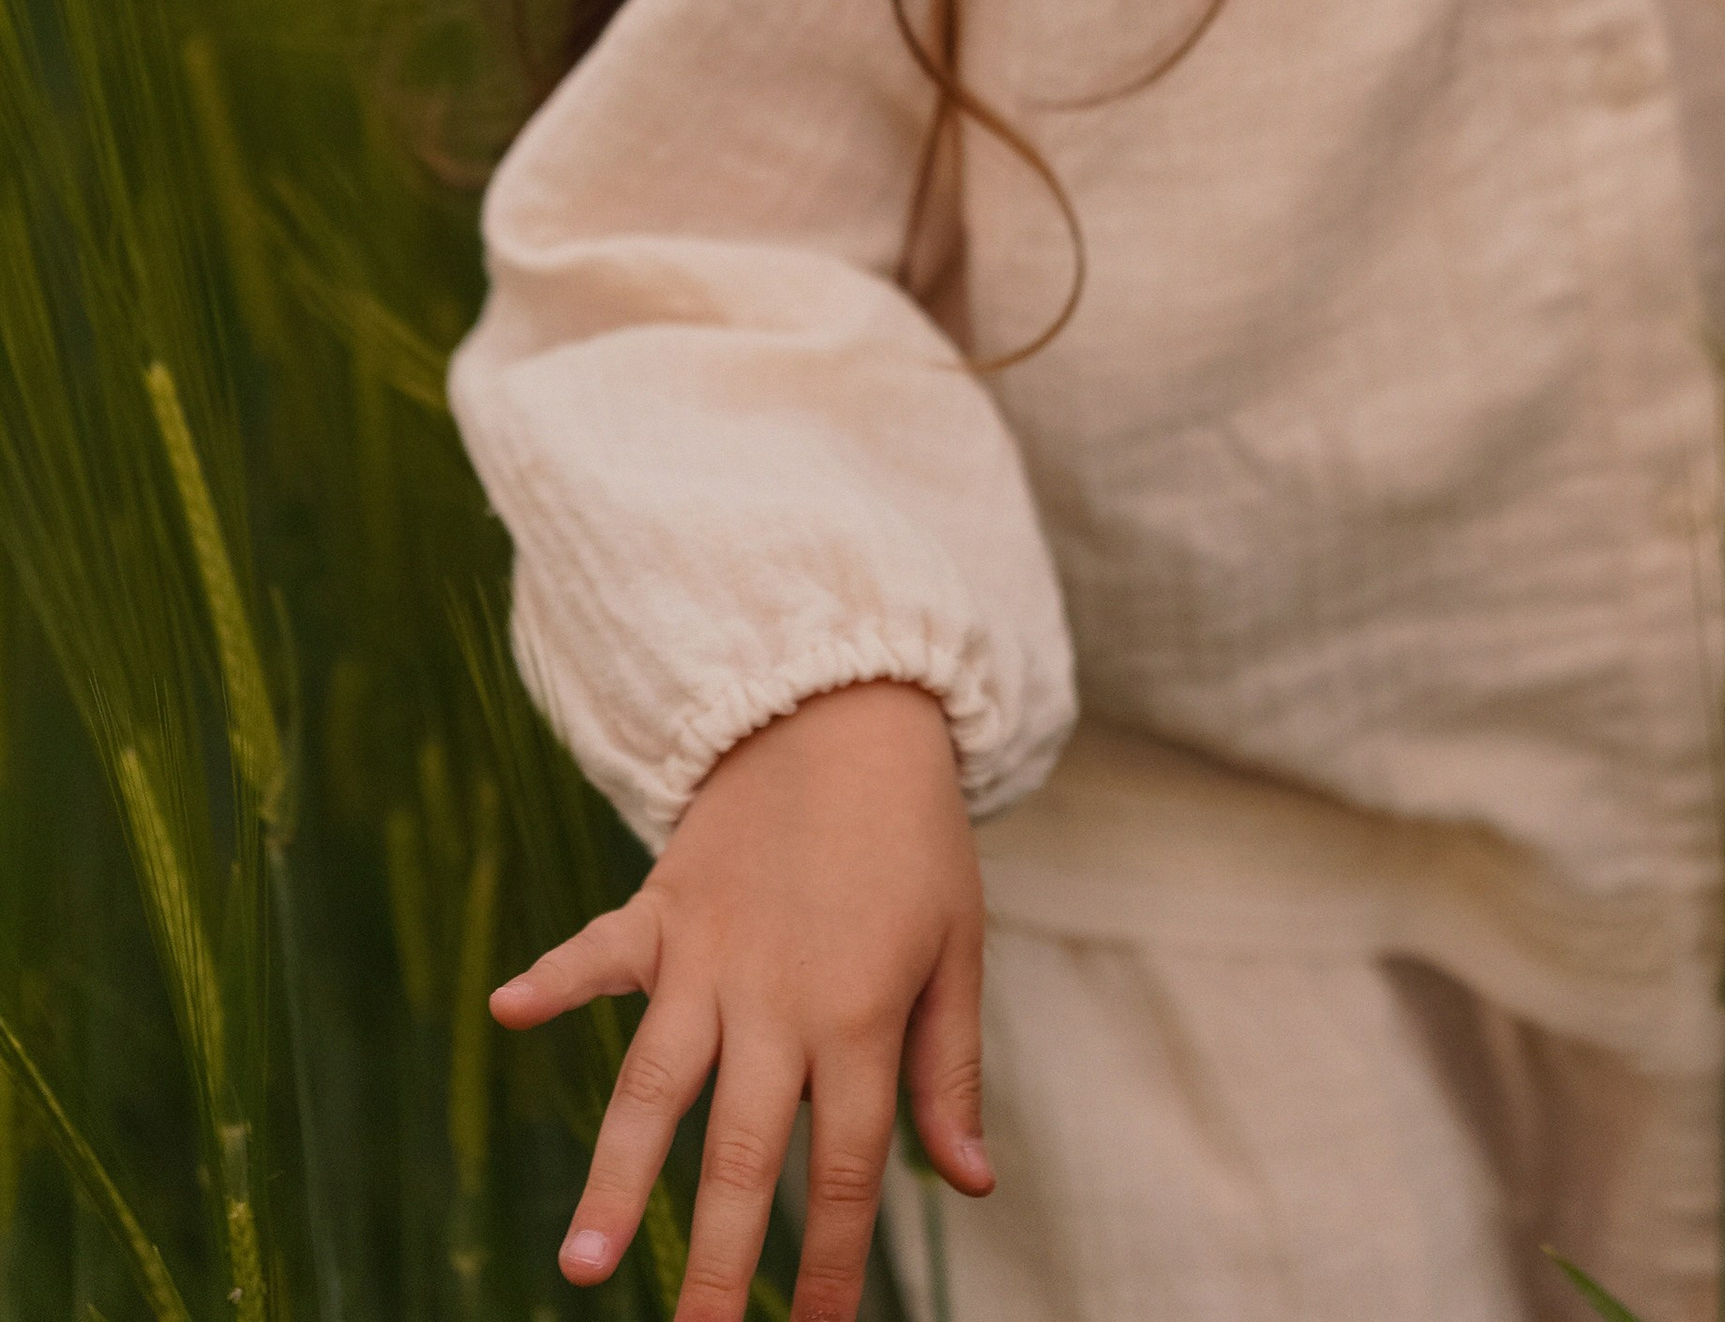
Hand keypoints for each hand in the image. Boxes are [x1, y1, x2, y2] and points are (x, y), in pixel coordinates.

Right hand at [489, 681, 987, 1321]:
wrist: (852, 709)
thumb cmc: (914, 841)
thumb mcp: (957, 946)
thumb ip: (948, 1071)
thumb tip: (968, 1185)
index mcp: (861, 1014)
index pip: (843, 1168)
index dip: (827, 1264)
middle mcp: (778, 997)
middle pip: (740, 1153)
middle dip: (714, 1261)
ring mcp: (709, 953)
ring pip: (655, 1082)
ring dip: (616, 1174)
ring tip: (580, 1264)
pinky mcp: (661, 905)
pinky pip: (600, 948)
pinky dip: (554, 977)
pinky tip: (505, 1009)